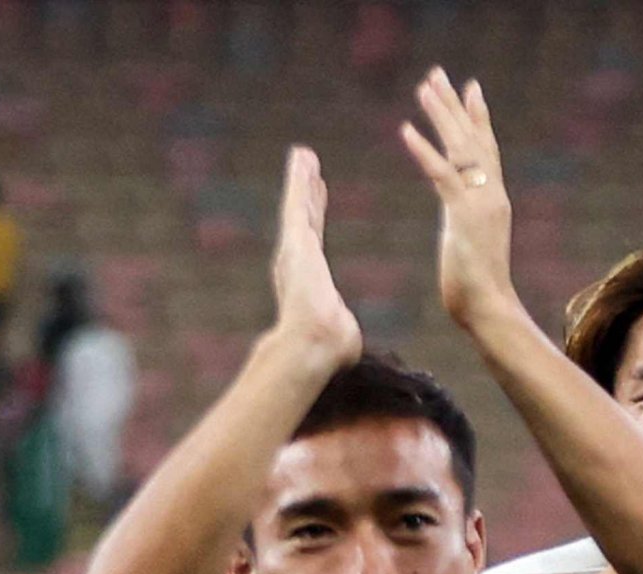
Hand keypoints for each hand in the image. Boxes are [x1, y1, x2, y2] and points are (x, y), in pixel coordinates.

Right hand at [265, 145, 360, 366]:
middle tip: (308, 169)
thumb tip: (347, 347)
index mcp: (309, 279)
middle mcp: (298, 261)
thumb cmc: (330, 349)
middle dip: (307, 194)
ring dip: (301, 180)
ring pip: (299, 206)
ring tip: (303, 155)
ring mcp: (295, 248)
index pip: (314, 242)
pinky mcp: (297, 238)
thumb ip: (341, 333)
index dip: (314, 221)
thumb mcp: (340, 336)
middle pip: (305, 219)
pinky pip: (298, 200)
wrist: (314, 343)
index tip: (317, 203)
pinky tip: (302, 156)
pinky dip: (299, 178)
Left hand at [398, 67, 518, 334]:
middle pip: (473, 138)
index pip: (487, 149)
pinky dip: (424, 151)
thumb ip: (466, 225)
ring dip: (441, 115)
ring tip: (424, 87)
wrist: (491, 309)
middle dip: (455, 104)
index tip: (471, 88)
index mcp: (494, 200)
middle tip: (438, 73)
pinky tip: (406, 129)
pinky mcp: (463, 214)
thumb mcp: (472, 246)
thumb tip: (459, 224)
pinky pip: (441, 174)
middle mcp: (491, 194)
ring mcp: (480, 202)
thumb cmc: (480, 290)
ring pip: (460, 148)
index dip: (478, 117)